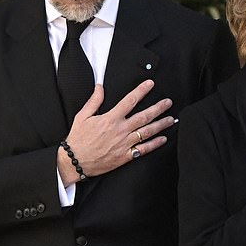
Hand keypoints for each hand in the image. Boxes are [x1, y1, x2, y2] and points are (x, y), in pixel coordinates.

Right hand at [58, 81, 174, 184]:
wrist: (75, 161)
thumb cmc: (78, 139)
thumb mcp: (82, 116)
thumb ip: (94, 101)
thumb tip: (100, 86)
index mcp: (110, 118)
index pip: (130, 100)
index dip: (141, 90)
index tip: (151, 84)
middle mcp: (120, 130)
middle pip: (144, 116)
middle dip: (158, 108)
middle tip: (168, 102)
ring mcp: (124, 143)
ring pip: (147, 132)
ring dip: (160, 125)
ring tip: (170, 119)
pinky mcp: (125, 156)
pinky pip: (143, 149)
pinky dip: (154, 144)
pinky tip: (163, 139)